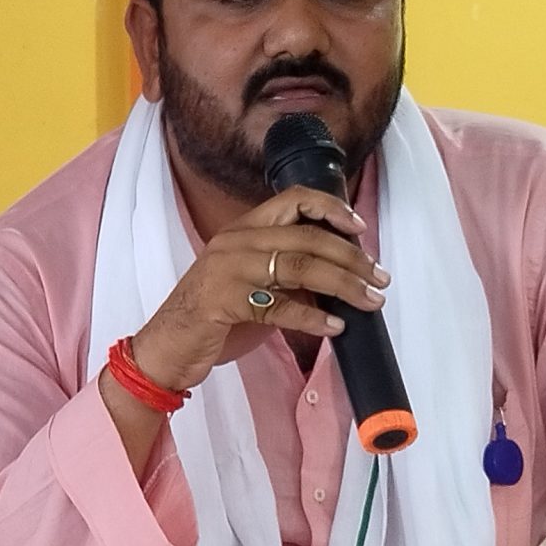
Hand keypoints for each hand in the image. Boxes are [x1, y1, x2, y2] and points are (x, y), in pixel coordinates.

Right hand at [127, 187, 387, 392]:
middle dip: (351, 259)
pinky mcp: (224, 302)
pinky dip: (313, 318)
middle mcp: (235, 242)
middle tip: (378, 279)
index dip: (330, 208)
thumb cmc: (213, 316)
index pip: (292, 199)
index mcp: (243, 230)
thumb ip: (285, 272)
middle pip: (307, 238)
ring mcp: (227, 270)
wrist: (166, 346)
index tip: (358, 227)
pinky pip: (280, 307)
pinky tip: (335, 327)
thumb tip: (340, 276)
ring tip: (369, 301)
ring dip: (344, 285)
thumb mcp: (250, 282)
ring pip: (300, 268)